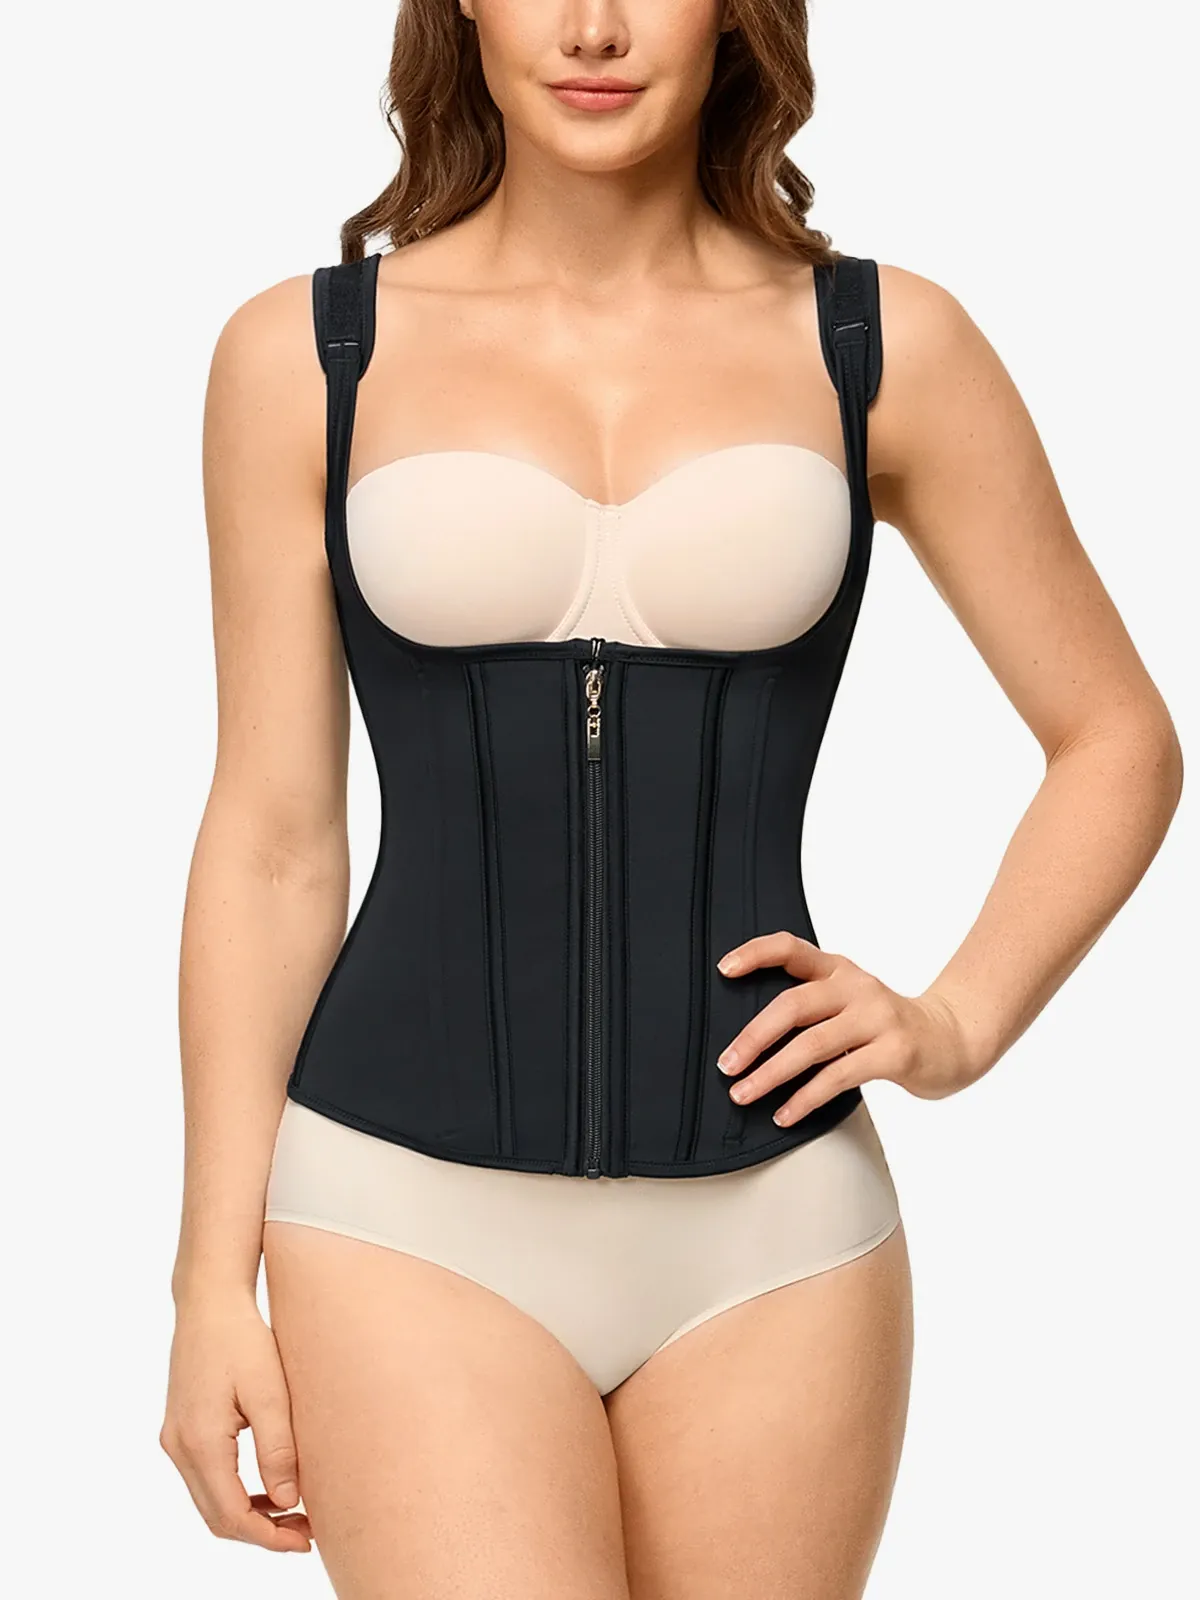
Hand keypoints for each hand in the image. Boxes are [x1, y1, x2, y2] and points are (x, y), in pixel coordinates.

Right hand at [159, 1291, 311, 1552]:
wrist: (209, 1301)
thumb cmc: (242, 1338)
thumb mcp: (270, 1393)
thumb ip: (277, 1450)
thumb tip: (287, 1503)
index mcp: (200, 1441)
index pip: (232, 1515)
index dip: (269, 1537)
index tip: (305, 1541)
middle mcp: (179, 1447)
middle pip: (217, 1516)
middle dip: (261, 1532)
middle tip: (306, 1532)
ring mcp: (174, 1439)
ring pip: (210, 1501)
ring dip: (248, 1515)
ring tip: (293, 1513)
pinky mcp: (181, 1429)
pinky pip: (206, 1479)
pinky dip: (235, 1493)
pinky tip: (268, 1489)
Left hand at [715, 931, 986, 1124]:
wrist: (952, 1039)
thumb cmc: (885, 1026)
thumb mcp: (849, 1002)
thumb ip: (810, 1008)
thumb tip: (745, 1040)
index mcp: (839, 970)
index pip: (792, 948)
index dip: (756, 954)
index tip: (723, 969)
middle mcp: (856, 988)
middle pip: (793, 1006)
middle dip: (753, 1037)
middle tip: (725, 1065)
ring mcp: (877, 1018)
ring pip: (811, 1046)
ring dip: (771, 1074)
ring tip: (743, 1095)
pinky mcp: (894, 1052)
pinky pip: (837, 1077)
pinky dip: (805, 1098)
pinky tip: (784, 1114)